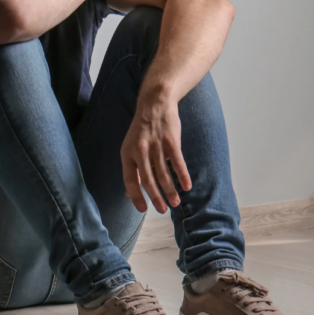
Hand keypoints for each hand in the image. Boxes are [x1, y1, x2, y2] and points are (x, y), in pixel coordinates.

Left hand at [120, 97, 191, 212]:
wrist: (155, 104)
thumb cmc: (142, 129)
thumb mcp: (130, 147)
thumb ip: (132, 169)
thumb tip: (129, 192)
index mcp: (127, 153)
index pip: (129, 180)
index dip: (135, 195)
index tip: (142, 209)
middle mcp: (140, 151)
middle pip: (147, 179)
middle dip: (155, 197)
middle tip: (162, 210)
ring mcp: (156, 146)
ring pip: (163, 173)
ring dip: (170, 190)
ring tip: (175, 203)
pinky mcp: (171, 141)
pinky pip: (177, 162)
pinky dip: (182, 176)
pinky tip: (186, 186)